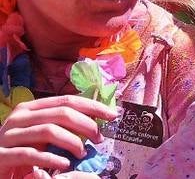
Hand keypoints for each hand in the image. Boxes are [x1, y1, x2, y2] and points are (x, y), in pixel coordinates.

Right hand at [0, 95, 117, 175]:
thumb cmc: (19, 150)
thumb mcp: (40, 134)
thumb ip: (61, 125)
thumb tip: (95, 123)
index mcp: (30, 108)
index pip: (67, 101)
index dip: (93, 106)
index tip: (113, 115)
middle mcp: (19, 117)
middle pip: (61, 113)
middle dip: (86, 125)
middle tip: (99, 138)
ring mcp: (8, 136)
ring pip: (48, 131)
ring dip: (72, 142)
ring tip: (82, 153)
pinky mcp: (1, 155)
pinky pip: (30, 154)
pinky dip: (51, 159)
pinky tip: (64, 164)